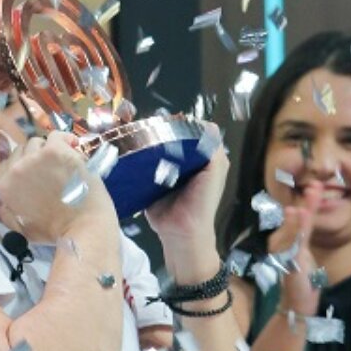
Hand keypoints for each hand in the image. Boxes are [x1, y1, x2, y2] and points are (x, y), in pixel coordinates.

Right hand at [0, 131, 113, 242]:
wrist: (83, 227)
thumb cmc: (55, 232)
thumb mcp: (21, 230)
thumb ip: (7, 215)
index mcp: (5, 187)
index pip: (8, 164)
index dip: (24, 167)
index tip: (37, 172)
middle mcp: (15, 170)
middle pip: (22, 151)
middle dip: (35, 158)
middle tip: (52, 169)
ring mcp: (35, 158)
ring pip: (38, 142)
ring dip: (49, 150)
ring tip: (64, 162)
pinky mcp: (55, 151)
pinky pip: (56, 135)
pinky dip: (65, 140)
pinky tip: (73, 147)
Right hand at [145, 124, 227, 246]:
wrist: (182, 230)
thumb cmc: (202, 203)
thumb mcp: (215, 171)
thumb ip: (214, 149)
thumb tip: (208, 125)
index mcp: (199, 159)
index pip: (190, 133)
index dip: (184, 125)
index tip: (173, 121)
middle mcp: (181, 163)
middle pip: (171, 138)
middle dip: (163, 132)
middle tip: (154, 127)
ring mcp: (163, 171)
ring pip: (156, 149)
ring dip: (149, 143)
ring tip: (142, 136)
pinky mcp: (148, 180)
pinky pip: (142, 164)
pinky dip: (139, 157)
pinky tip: (134, 150)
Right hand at [270, 182, 321, 317]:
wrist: (297, 304)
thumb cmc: (302, 278)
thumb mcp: (303, 251)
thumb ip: (302, 232)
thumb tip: (301, 211)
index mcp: (285, 240)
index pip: (297, 217)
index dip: (307, 201)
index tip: (316, 185)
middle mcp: (280, 243)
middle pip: (294, 218)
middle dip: (306, 201)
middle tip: (316, 184)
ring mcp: (283, 252)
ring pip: (294, 228)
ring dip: (304, 209)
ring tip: (312, 193)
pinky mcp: (288, 262)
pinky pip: (294, 243)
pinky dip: (298, 228)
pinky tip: (302, 215)